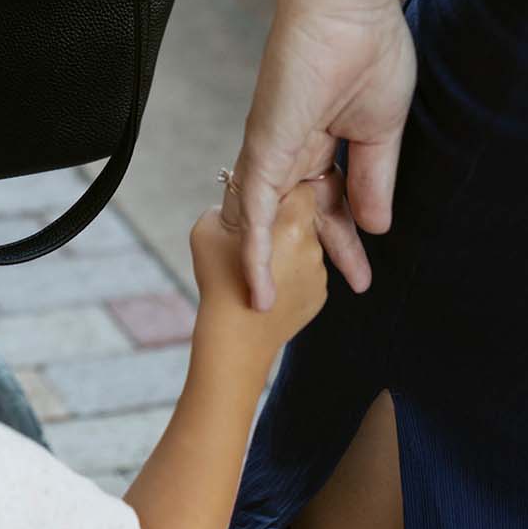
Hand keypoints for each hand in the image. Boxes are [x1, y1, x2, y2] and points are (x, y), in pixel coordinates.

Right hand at [191, 192, 326, 358]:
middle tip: (257, 238)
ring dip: (289, 250)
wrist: (236, 337)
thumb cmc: (219, 280)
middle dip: (285, 223)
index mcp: (290, 224)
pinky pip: (307, 274)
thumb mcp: (207, 228)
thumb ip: (227, 206)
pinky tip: (270, 287)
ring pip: (307, 247)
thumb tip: (236, 203)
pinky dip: (292, 276)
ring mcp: (319, 272)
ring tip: (262, 269)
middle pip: (304, 219)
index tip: (266, 205)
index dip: (284, 193)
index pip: (301, 190)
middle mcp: (311, 246)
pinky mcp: (320, 295)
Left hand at [226, 0, 416, 311]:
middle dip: (318, 257)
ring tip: (277, 311)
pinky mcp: (263, 149)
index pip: (329, 199)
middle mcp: (289, 146)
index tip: (363, 274)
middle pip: (300, 215)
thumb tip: (375, 225)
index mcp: (320, 136)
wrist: (347, 4)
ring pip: (268, 219)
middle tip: (343, 295)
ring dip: (275, 265)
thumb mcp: (381, 129)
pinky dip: (256, 250)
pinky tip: (260, 288)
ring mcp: (272, 149)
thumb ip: (373, 178)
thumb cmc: (368, 48)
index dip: (346, 237)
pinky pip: (256, 210)